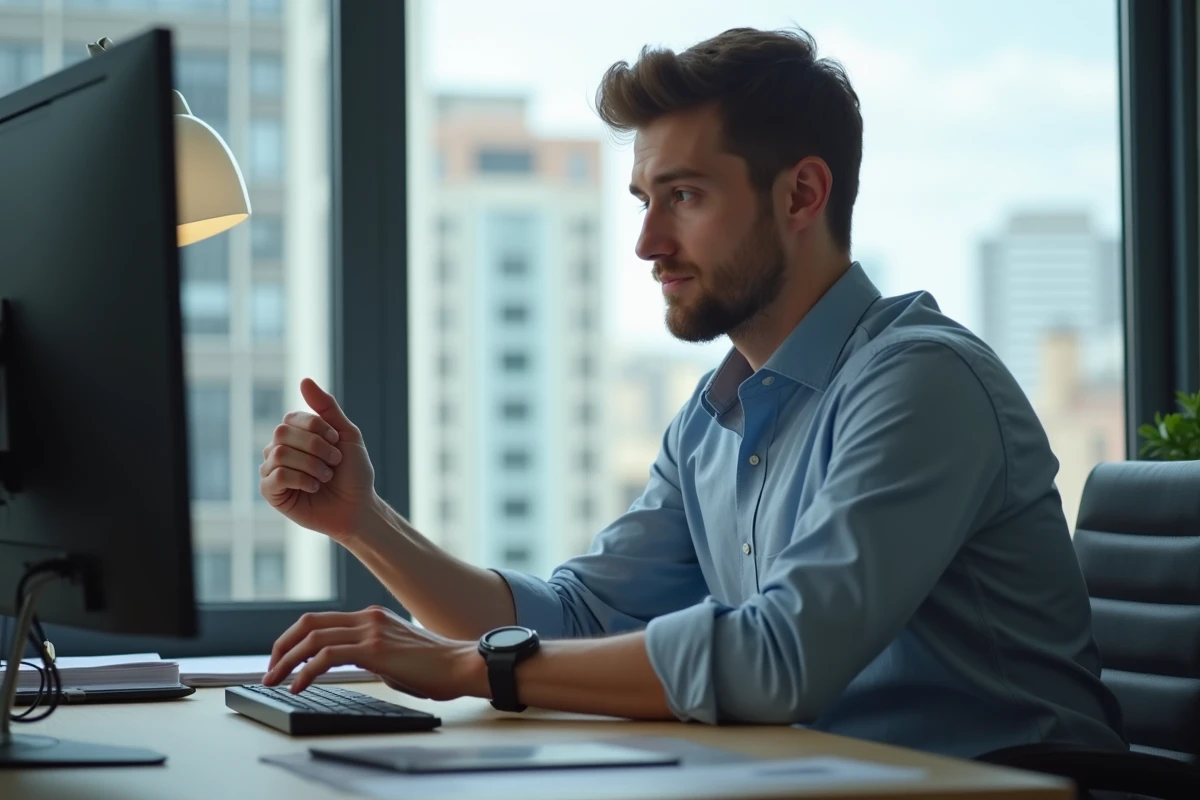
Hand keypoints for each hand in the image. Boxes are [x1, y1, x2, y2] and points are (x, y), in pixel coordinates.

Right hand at [259, 378, 376, 541]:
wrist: (358, 507)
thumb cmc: (353, 473)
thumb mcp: (346, 434)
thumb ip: (326, 407)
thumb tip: (304, 380)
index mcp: (296, 433)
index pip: (292, 417)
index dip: (317, 428)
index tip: (337, 442)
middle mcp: (279, 448)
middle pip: (282, 432)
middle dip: (316, 447)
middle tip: (334, 462)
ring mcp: (272, 470)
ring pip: (279, 453)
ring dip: (311, 465)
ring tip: (325, 478)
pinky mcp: (270, 492)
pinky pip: (275, 475)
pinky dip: (301, 480)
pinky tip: (313, 488)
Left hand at [262, 606, 485, 698]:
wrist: (460, 665)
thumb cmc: (435, 667)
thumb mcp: (396, 655)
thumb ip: (372, 654)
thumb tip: (353, 665)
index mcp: (372, 617)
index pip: (321, 620)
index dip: (294, 639)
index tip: (283, 660)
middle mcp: (368, 618)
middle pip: (309, 623)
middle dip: (282, 647)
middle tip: (269, 670)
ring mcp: (371, 631)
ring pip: (313, 638)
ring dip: (287, 661)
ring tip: (274, 680)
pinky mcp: (374, 649)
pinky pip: (327, 656)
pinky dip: (306, 671)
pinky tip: (298, 685)